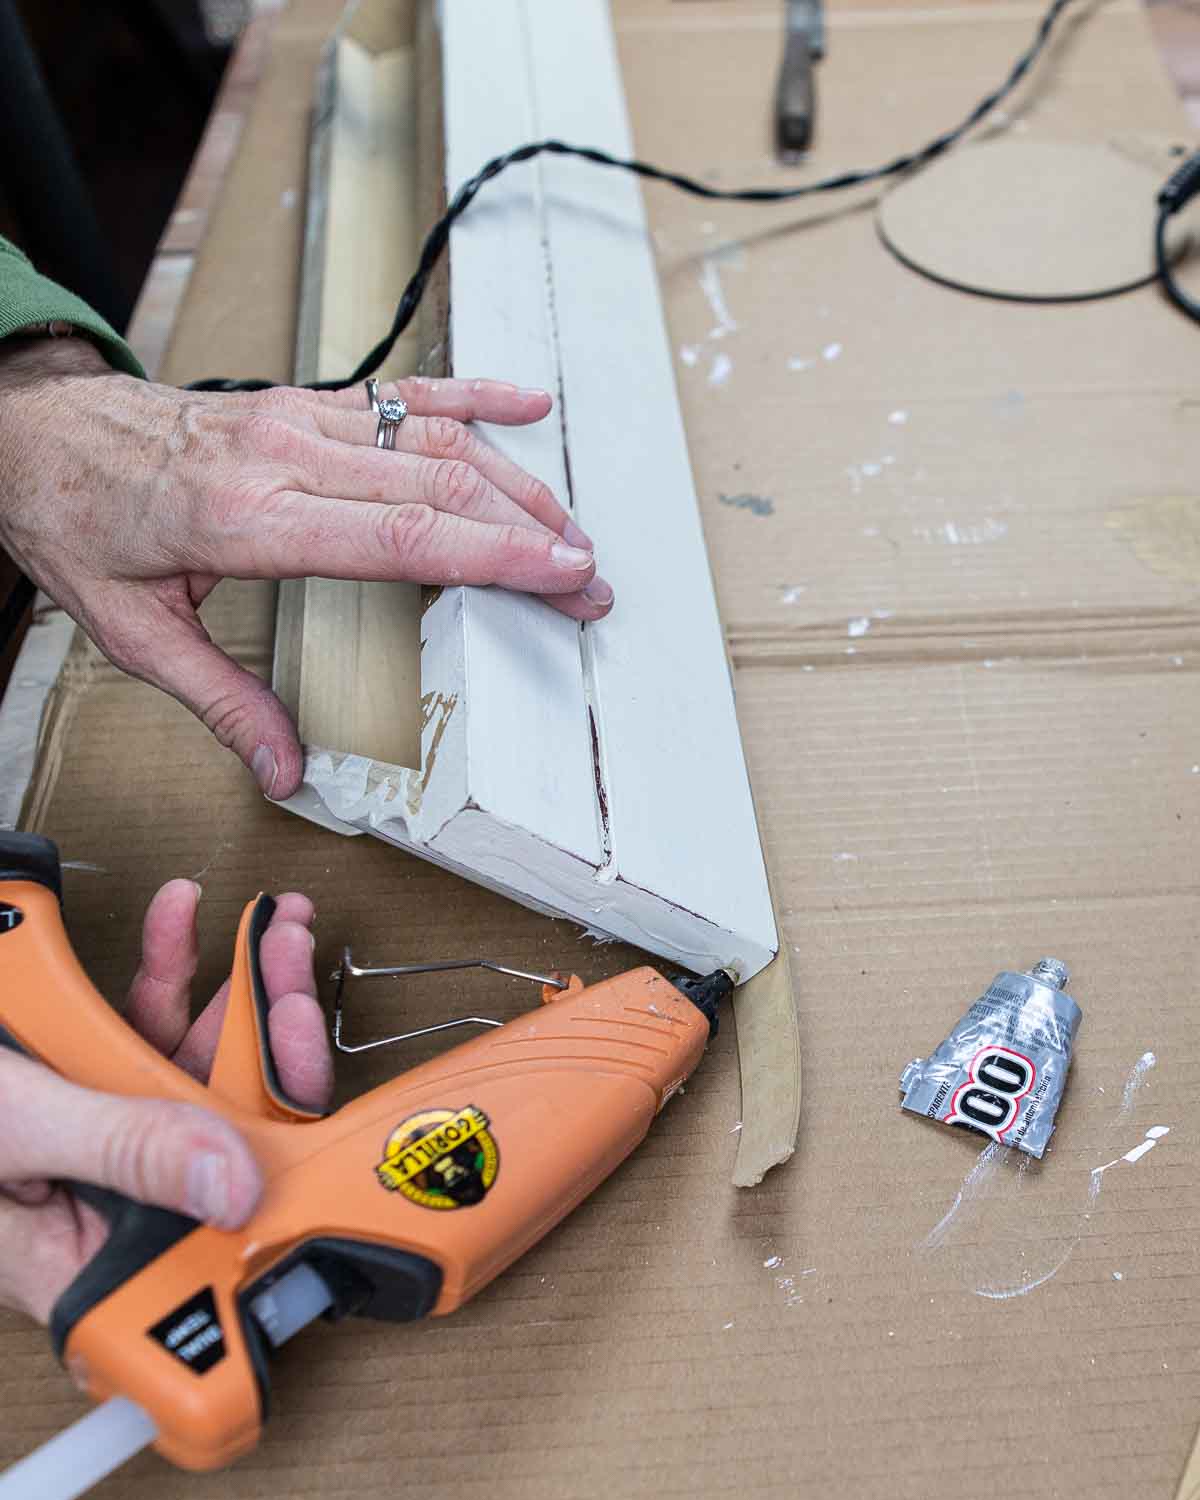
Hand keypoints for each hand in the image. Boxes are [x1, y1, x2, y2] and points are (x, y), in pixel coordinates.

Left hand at [0, 336, 610, 798]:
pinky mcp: (302, 403)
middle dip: (529, 534)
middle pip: (438, 487)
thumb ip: (219, 702)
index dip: (493, 556)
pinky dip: (473, 395)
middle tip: (589, 581)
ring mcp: (299, 420)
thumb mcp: (132, 634)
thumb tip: (282, 768)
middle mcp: (285, 456)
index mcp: (248, 518)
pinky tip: (526, 405)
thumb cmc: (80, 522)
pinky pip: (403, 391)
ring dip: (515, 482)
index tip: (560, 575)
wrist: (37, 433)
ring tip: (572, 529)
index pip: (400, 536)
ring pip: (433, 437)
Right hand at [0, 878, 332, 1323]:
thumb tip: (235, 1184)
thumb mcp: (12, 1121)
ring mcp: (95, 1129)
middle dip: (273, 1050)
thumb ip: (120, 1148)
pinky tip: (180, 916)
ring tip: (271, 931)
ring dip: (239, 992)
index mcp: (86, 1254)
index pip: (215, 1236)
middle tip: (297, 980)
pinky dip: (164, 967)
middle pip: (227, 1138)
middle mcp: (103, 1200)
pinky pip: (140, 1026)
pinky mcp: (78, 1070)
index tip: (333, 1124)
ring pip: (196, 1070)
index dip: (286, 1188)